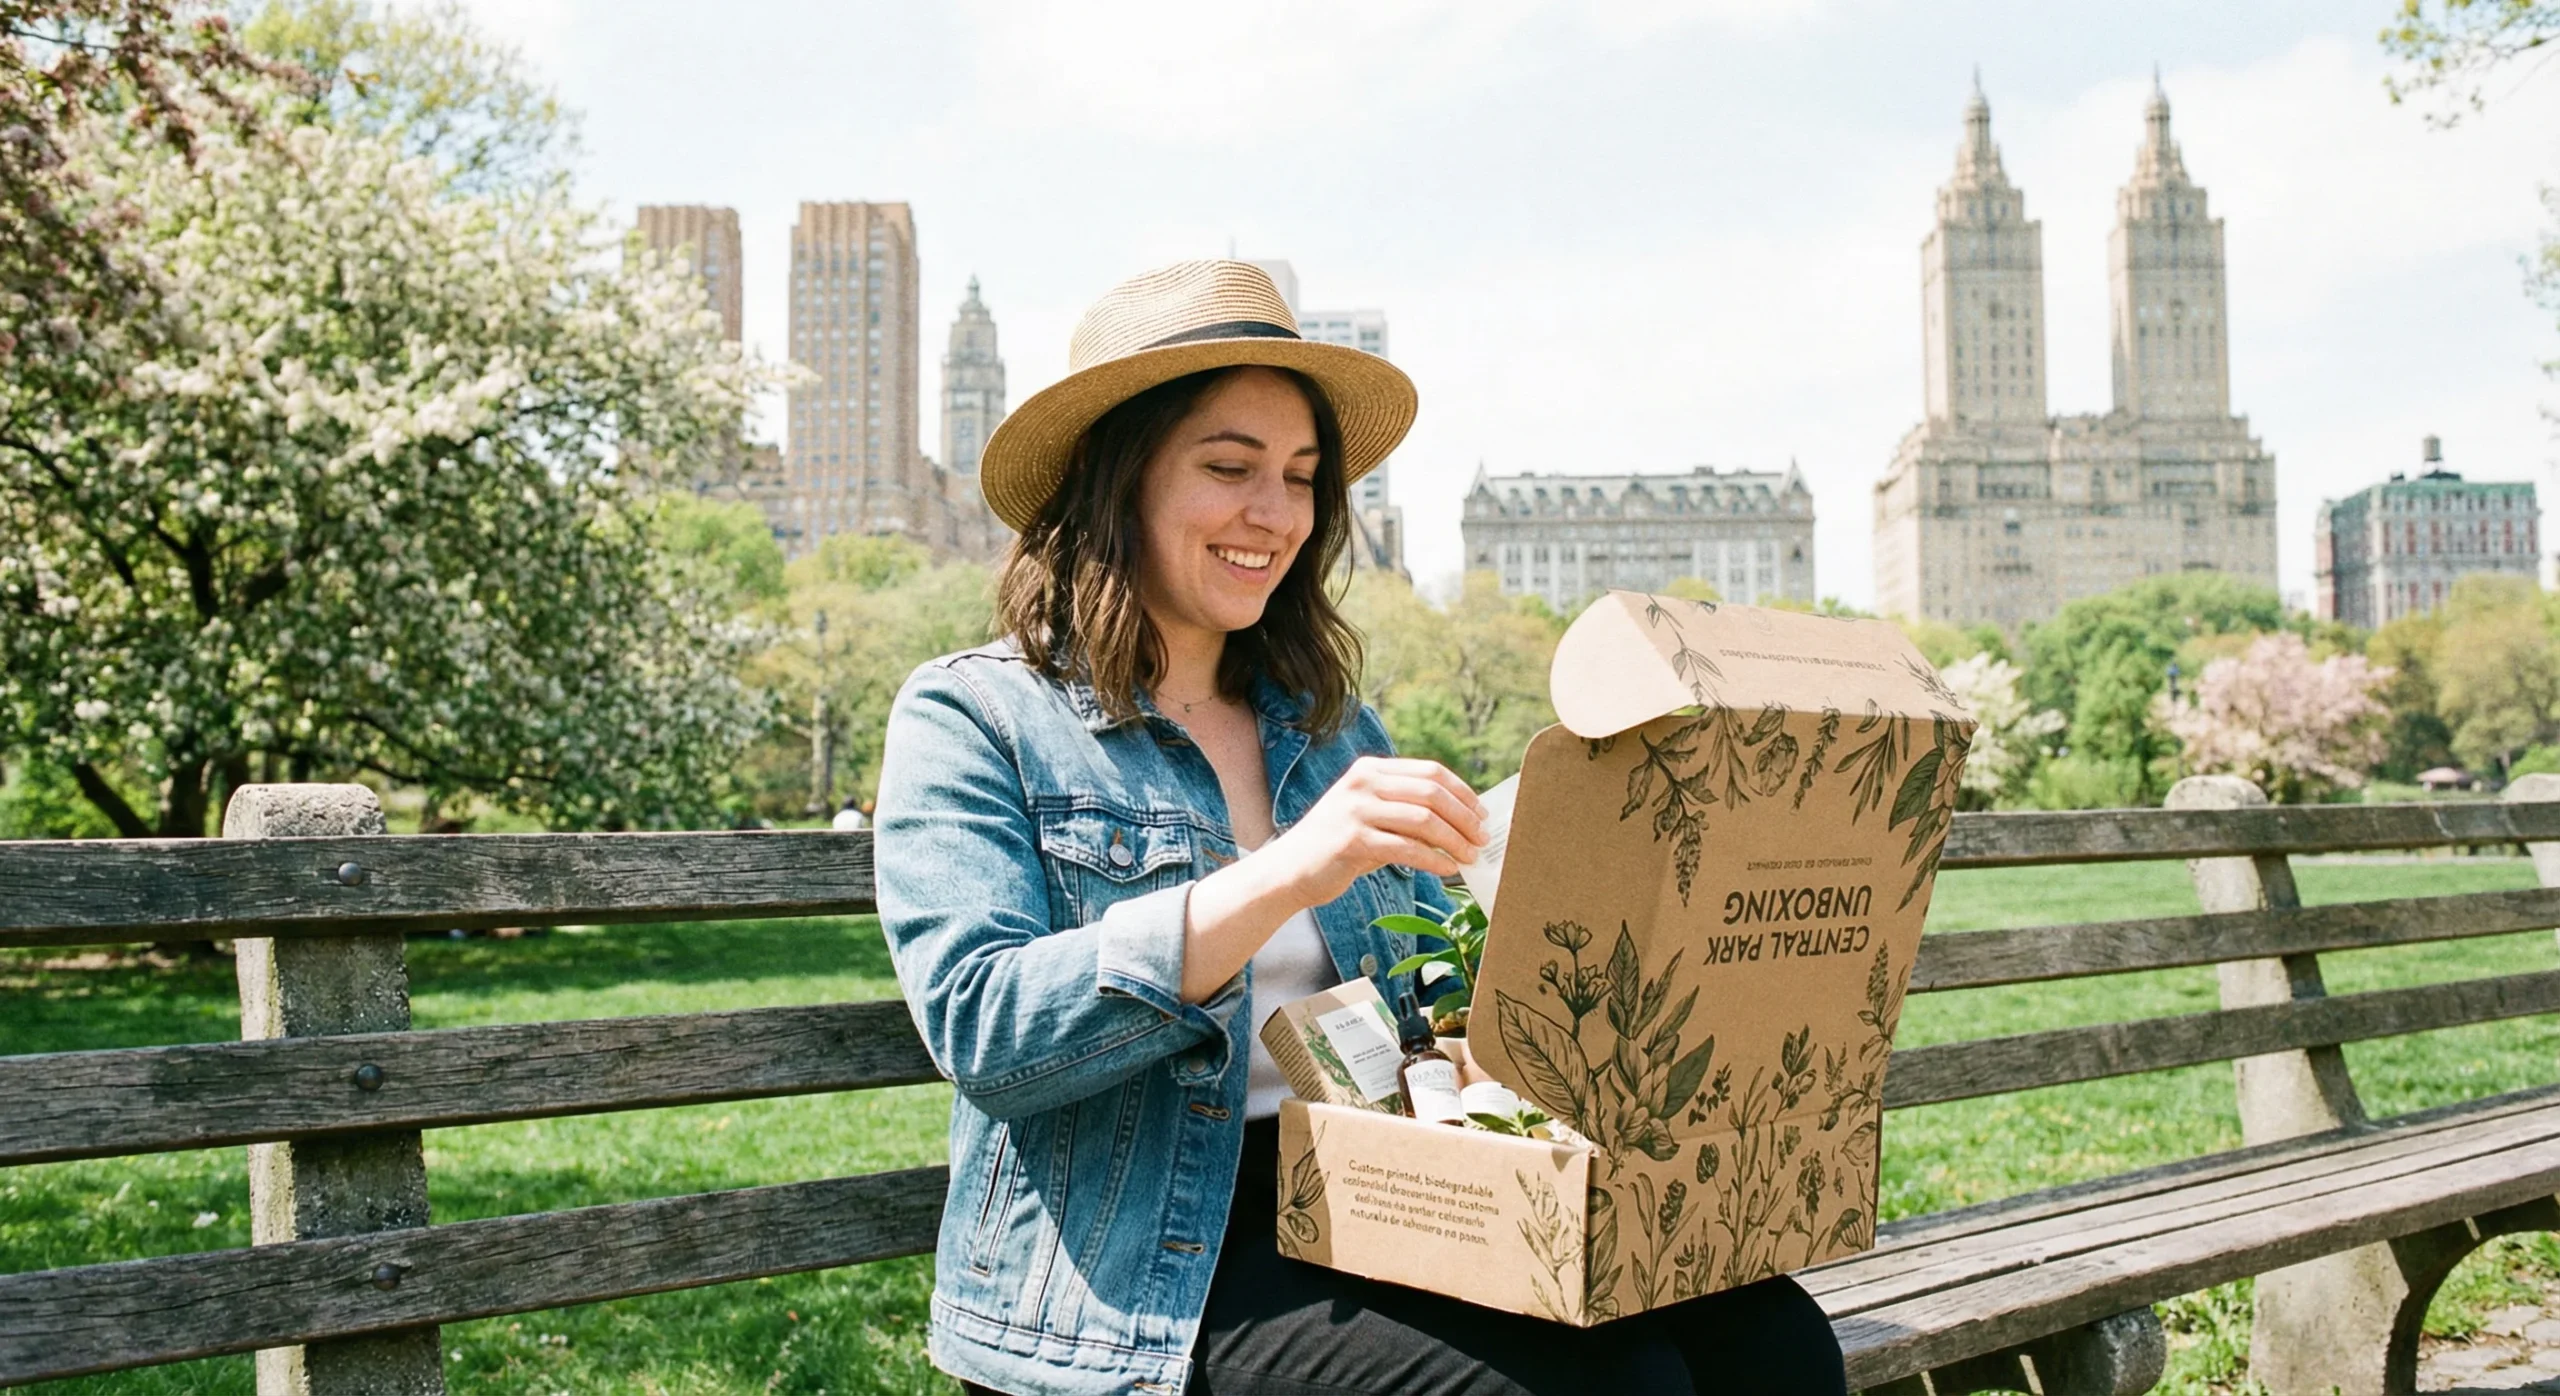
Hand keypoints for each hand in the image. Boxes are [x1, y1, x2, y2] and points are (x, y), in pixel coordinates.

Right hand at [1261, 757, 1486, 904]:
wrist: (1290, 869)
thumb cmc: (1338, 846)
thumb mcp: (1370, 815)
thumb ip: (1405, 810)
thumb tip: (1459, 822)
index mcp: (1371, 769)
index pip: (1430, 772)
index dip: (1463, 792)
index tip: (1482, 814)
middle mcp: (1363, 782)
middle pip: (1431, 793)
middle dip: (1464, 817)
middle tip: (1482, 839)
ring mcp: (1356, 810)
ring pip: (1423, 820)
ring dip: (1454, 841)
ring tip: (1470, 857)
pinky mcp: (1353, 840)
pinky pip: (1407, 848)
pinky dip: (1433, 859)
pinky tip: (1446, 869)